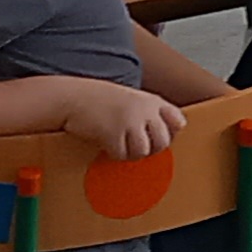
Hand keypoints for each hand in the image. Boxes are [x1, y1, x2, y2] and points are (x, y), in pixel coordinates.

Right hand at [62, 82, 186, 160]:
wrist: (73, 96)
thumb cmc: (101, 99)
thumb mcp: (132, 99)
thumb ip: (149, 113)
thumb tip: (165, 139)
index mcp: (151, 100)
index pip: (178, 121)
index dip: (170, 132)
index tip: (155, 135)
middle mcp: (145, 110)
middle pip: (163, 141)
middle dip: (151, 148)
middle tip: (134, 144)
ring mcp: (130, 122)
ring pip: (144, 151)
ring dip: (131, 153)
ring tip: (119, 143)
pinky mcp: (114, 134)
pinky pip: (122, 155)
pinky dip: (114, 154)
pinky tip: (106, 143)